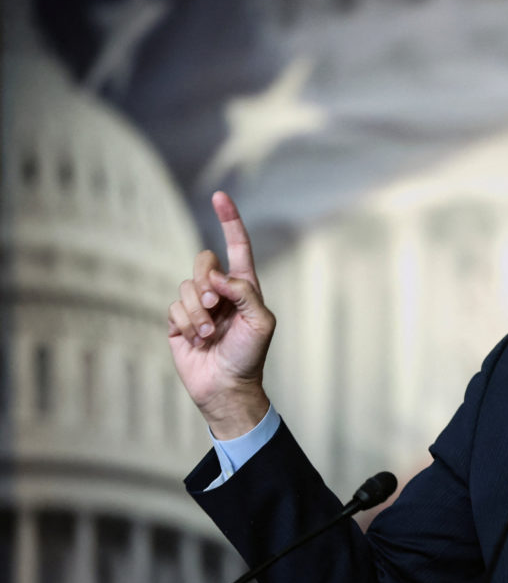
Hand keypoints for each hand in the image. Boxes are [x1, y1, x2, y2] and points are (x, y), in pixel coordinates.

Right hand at [168, 191, 275, 438]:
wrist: (227, 386)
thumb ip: (245, 292)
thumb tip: (217, 277)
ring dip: (197, 313)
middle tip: (215, 306)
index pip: (237, 246)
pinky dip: (186, 324)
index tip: (220, 196)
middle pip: (203, 261)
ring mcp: (198, 305)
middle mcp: (220, 291)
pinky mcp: (179, 321)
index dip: (229, 221)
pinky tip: (196, 341)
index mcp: (244, 286)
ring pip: (185, 287)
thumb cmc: (250, 355)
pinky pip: (173, 307)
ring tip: (209, 335)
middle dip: (206, 282)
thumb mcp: (260, 322)